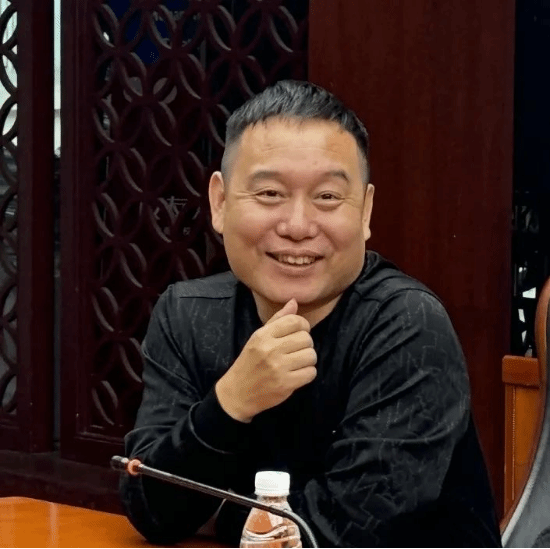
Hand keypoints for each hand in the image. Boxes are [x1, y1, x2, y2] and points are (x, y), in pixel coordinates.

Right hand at [215, 298, 316, 422]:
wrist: (238, 393)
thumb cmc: (250, 362)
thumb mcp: (258, 337)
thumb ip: (278, 319)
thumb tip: (294, 301)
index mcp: (263, 335)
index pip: (295, 321)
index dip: (303, 326)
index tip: (298, 333)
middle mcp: (270, 349)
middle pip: (306, 338)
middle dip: (305, 344)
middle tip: (296, 351)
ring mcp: (278, 367)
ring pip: (311, 355)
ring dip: (308, 360)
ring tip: (297, 363)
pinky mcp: (285, 384)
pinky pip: (311, 373)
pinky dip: (307, 374)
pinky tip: (297, 374)